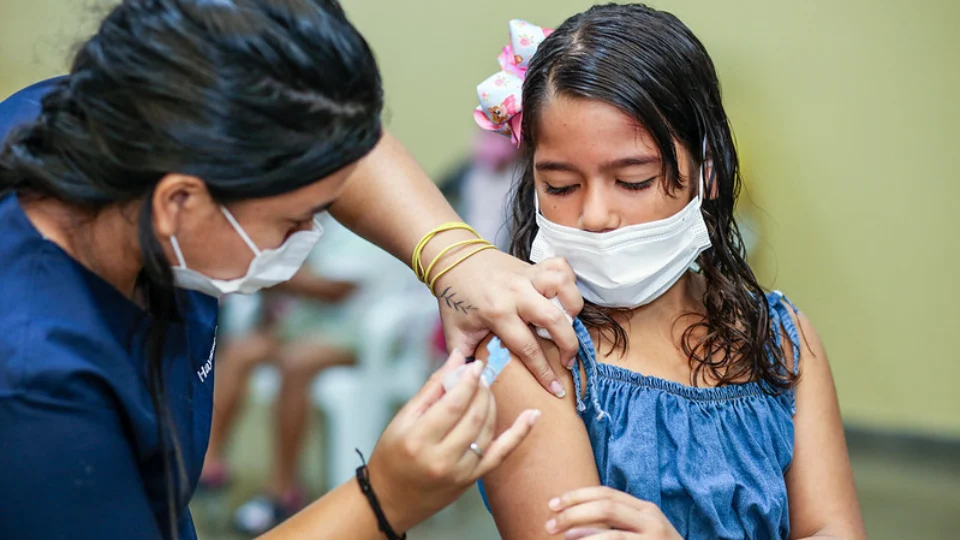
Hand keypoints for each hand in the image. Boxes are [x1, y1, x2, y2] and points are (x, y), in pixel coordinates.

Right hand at [366, 349, 540, 532]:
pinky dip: (519, 434)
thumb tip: (456, 357)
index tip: (475, 365)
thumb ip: (432, 388)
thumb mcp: (402, 419)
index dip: (468, 380)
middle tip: (480, 375)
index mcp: (419, 440)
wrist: (391, 500)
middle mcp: (442, 459)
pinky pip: (502, 454)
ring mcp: (461, 472)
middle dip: (481, 390)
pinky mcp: (473, 479)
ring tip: (485, 390)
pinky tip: (533, 415)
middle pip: (474, 415)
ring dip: (491, 404)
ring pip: (487, 429)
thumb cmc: (391, 456)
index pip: (453, 404)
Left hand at [434, 249, 582, 397]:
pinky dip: (569, 279)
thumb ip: (464, 360)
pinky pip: (560, 265)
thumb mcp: (455, 333)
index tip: (556, 389)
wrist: (452, 260)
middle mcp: (516, 293)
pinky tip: (565, 295)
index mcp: (497, 313)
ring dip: (573, 305)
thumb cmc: (455, 299)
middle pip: (554, 319)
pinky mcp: (532, 265)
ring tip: (569, 322)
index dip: (544, 372)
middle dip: (569, 345)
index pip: (527, 348)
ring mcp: (526, 276)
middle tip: (568, 360)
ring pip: (562, 285)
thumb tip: (477, 383)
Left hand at [546, 487, 681, 539]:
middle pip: (605, 506)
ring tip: (562, 538)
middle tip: (549, 525)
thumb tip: (571, 524)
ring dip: (581, 536)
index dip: (576, 496)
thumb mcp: (639, 530)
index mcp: (645, 508)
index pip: (605, 492)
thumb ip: (614, 522)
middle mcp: (651, 519)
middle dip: (573, 513)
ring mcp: (653, 538)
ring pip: (612, 534)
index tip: (552, 504)